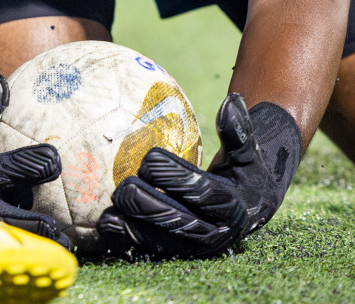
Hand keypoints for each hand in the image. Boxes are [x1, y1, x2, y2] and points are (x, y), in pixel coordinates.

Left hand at [97, 94, 300, 259]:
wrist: (249, 208)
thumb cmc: (242, 172)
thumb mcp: (246, 153)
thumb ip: (239, 131)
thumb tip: (232, 100)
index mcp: (233, 209)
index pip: (202, 193)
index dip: (176, 177)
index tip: (150, 158)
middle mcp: (215, 234)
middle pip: (180, 224)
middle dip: (150, 207)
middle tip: (124, 186)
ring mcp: (194, 248)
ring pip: (162, 242)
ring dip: (134, 228)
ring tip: (109, 210)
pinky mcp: (177, 253)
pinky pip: (149, 250)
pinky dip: (126, 240)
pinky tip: (105, 224)